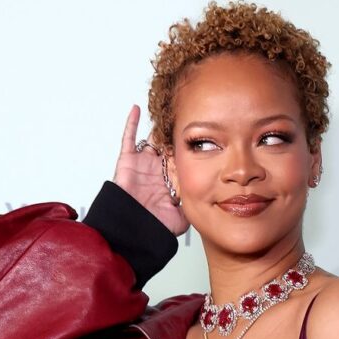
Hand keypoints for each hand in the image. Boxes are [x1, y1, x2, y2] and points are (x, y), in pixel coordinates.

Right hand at [113, 104, 189, 237]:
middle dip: (176, 134)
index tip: (202, 134)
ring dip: (158, 127)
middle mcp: (157, 171)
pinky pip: (129, 138)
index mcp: (170, 181)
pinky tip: (137, 109)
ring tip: (167, 110)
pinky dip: (131, 123)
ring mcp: (142, 165)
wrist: (135, 229)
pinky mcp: (128, 162)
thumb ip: (195, 205)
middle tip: (186, 118)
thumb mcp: (183, 216)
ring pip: (152, 139)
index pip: (182, 158)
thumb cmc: (155, 226)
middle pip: (168, 146)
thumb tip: (211, 200)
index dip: (189, 148)